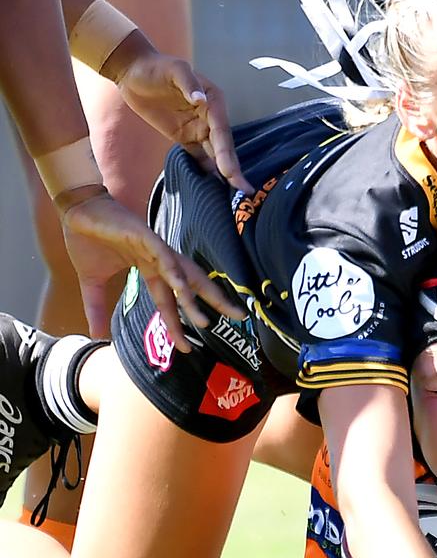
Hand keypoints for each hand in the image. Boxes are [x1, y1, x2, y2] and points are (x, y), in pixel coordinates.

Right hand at [60, 190, 245, 345]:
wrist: (76, 210)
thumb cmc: (87, 239)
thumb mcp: (91, 281)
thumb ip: (96, 306)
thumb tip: (95, 334)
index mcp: (151, 270)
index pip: (170, 302)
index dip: (178, 324)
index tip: (185, 348)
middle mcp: (160, 261)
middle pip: (193, 286)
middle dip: (216, 302)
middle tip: (239, 317)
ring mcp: (155, 248)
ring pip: (183, 276)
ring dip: (194, 298)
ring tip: (204, 320)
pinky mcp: (145, 236)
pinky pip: (165, 257)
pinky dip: (174, 273)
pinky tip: (182, 288)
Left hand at [113, 49, 252, 193]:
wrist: (133, 71)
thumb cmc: (156, 67)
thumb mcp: (174, 70)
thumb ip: (188, 84)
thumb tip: (201, 100)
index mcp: (213, 102)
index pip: (222, 131)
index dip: (226, 153)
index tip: (230, 172)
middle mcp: (210, 118)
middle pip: (223, 147)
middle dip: (233, 169)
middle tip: (245, 190)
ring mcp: (198, 129)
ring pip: (215, 155)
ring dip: (224, 173)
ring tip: (235, 194)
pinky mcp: (184, 137)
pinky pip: (199, 157)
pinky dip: (207, 171)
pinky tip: (214, 187)